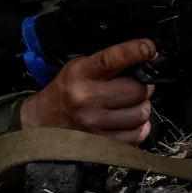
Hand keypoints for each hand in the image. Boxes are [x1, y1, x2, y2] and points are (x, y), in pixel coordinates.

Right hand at [20, 38, 156, 143]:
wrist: (43, 123)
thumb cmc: (66, 91)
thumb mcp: (80, 68)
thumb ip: (110, 62)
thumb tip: (148, 56)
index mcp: (80, 74)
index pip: (110, 59)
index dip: (133, 52)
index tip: (148, 48)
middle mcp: (87, 99)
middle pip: (137, 90)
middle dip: (143, 85)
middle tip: (135, 85)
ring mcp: (95, 125)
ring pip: (141, 113)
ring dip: (141, 107)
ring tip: (128, 104)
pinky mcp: (102, 145)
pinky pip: (138, 134)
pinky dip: (139, 127)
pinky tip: (126, 121)